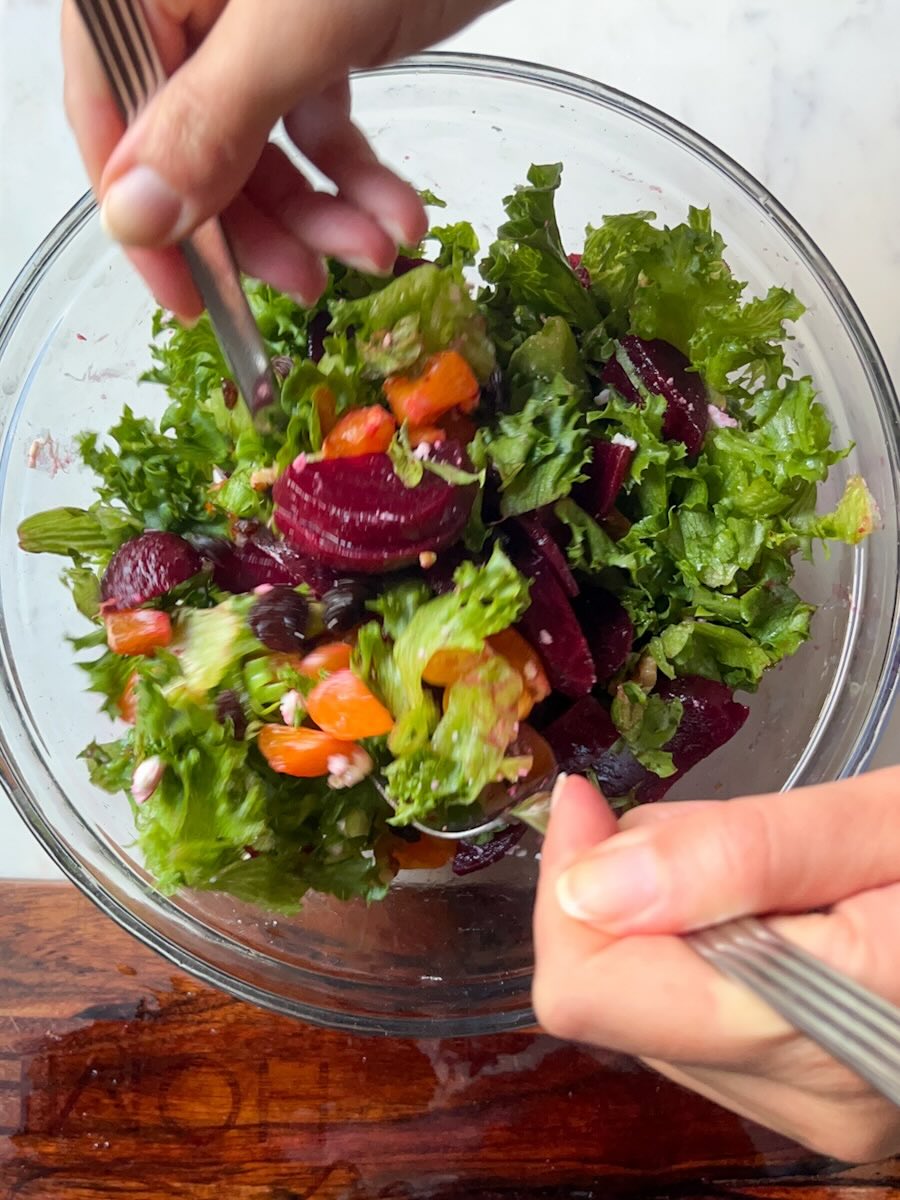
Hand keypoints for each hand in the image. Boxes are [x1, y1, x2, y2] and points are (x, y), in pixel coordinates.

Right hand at [61, 0, 502, 317]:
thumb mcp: (291, 27)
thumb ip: (208, 121)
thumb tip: (133, 217)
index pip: (109, 111)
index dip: (146, 216)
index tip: (188, 299)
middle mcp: (191, 7)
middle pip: (195, 150)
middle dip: (263, 228)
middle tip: (311, 285)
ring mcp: (254, 25)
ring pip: (264, 153)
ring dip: (323, 217)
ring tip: (380, 249)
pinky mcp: (318, 38)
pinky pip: (319, 129)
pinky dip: (359, 179)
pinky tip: (402, 214)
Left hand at [533, 770, 899, 1161]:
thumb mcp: (883, 824)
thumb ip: (736, 855)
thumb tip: (583, 884)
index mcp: (816, 1034)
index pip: (592, 991)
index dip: (567, 886)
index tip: (587, 800)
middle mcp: (806, 1103)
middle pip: (615, 995)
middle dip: (626, 892)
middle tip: (708, 826)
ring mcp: (817, 1115)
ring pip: (653, 1010)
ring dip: (668, 919)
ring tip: (763, 864)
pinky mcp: (824, 1102)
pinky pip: (704, 1025)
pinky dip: (708, 952)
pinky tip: (773, 908)